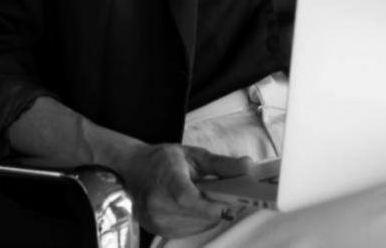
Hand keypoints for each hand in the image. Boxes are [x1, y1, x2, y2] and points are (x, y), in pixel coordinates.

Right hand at [114, 143, 251, 237]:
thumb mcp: (195, 154)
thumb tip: (249, 167)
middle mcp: (157, 202)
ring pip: (195, 226)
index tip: (229, 206)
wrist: (135, 169)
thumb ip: (223, 164)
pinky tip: (198, 209)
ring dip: (209, 216)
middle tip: (230, 197)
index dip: (209, 206)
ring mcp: (155, 220)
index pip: (187, 198)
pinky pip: (188, 231)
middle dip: (218, 208)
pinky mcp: (157, 230)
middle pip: (196, 215)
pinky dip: (199, 222)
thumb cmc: (166, 159)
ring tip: (210, 199)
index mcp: (167, 177)